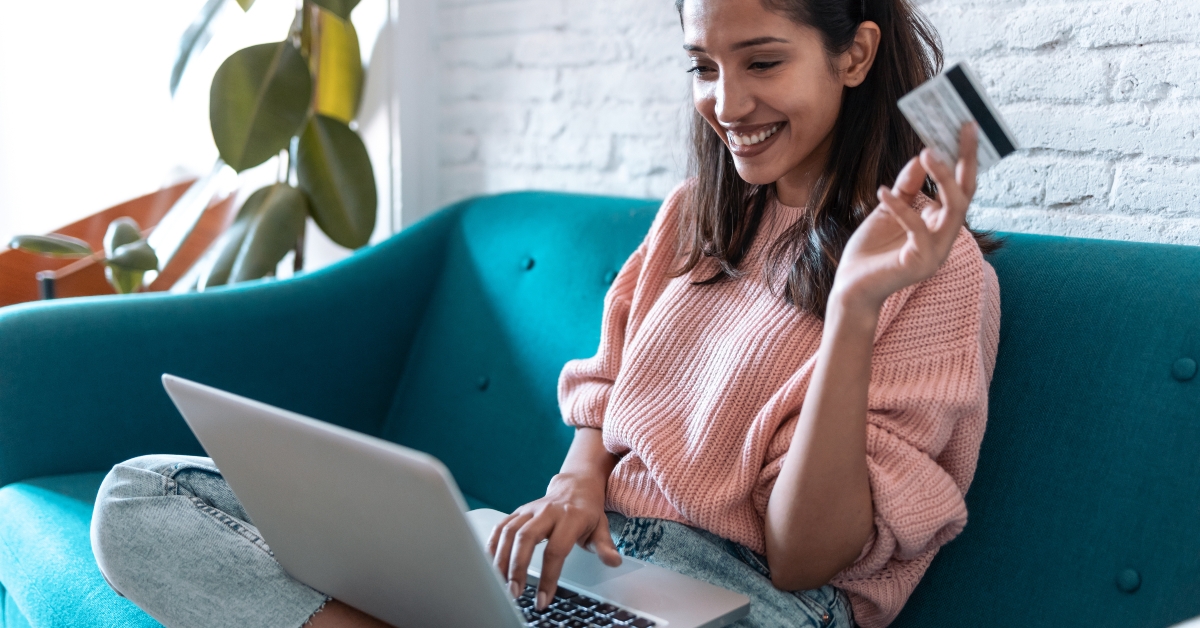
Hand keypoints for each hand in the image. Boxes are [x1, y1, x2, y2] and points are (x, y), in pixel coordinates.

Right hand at [486, 472, 621, 609]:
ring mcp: (530, 510)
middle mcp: (547, 512)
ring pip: (509, 532)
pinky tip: (489, 564)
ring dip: (501, 559)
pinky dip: (491, 545)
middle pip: (525, 538)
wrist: (575, 485)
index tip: (543, 599)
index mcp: (570, 517)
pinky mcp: (518, 511)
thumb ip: (605, 546)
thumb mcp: (601, 527)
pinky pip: (501, 526)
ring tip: (500, 583)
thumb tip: (613, 562)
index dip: (548, 576)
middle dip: (517, 567)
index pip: (556, 550)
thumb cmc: (587, 511)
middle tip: (514, 592)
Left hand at [830, 123, 979, 313]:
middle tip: (962, 128)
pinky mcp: (919, 263)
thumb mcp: (888, 208)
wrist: (851, 287)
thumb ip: (907, 186)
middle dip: (966, 159)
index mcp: (941, 224)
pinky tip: (882, 191)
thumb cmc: (871, 250)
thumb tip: (921, 155)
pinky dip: (900, 207)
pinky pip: (917, 228)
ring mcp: (936, 252)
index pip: (962, 187)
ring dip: (942, 177)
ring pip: (953, 209)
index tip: (965, 126)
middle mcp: (945, 237)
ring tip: (927, 152)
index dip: (966, 158)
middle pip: (965, 193)